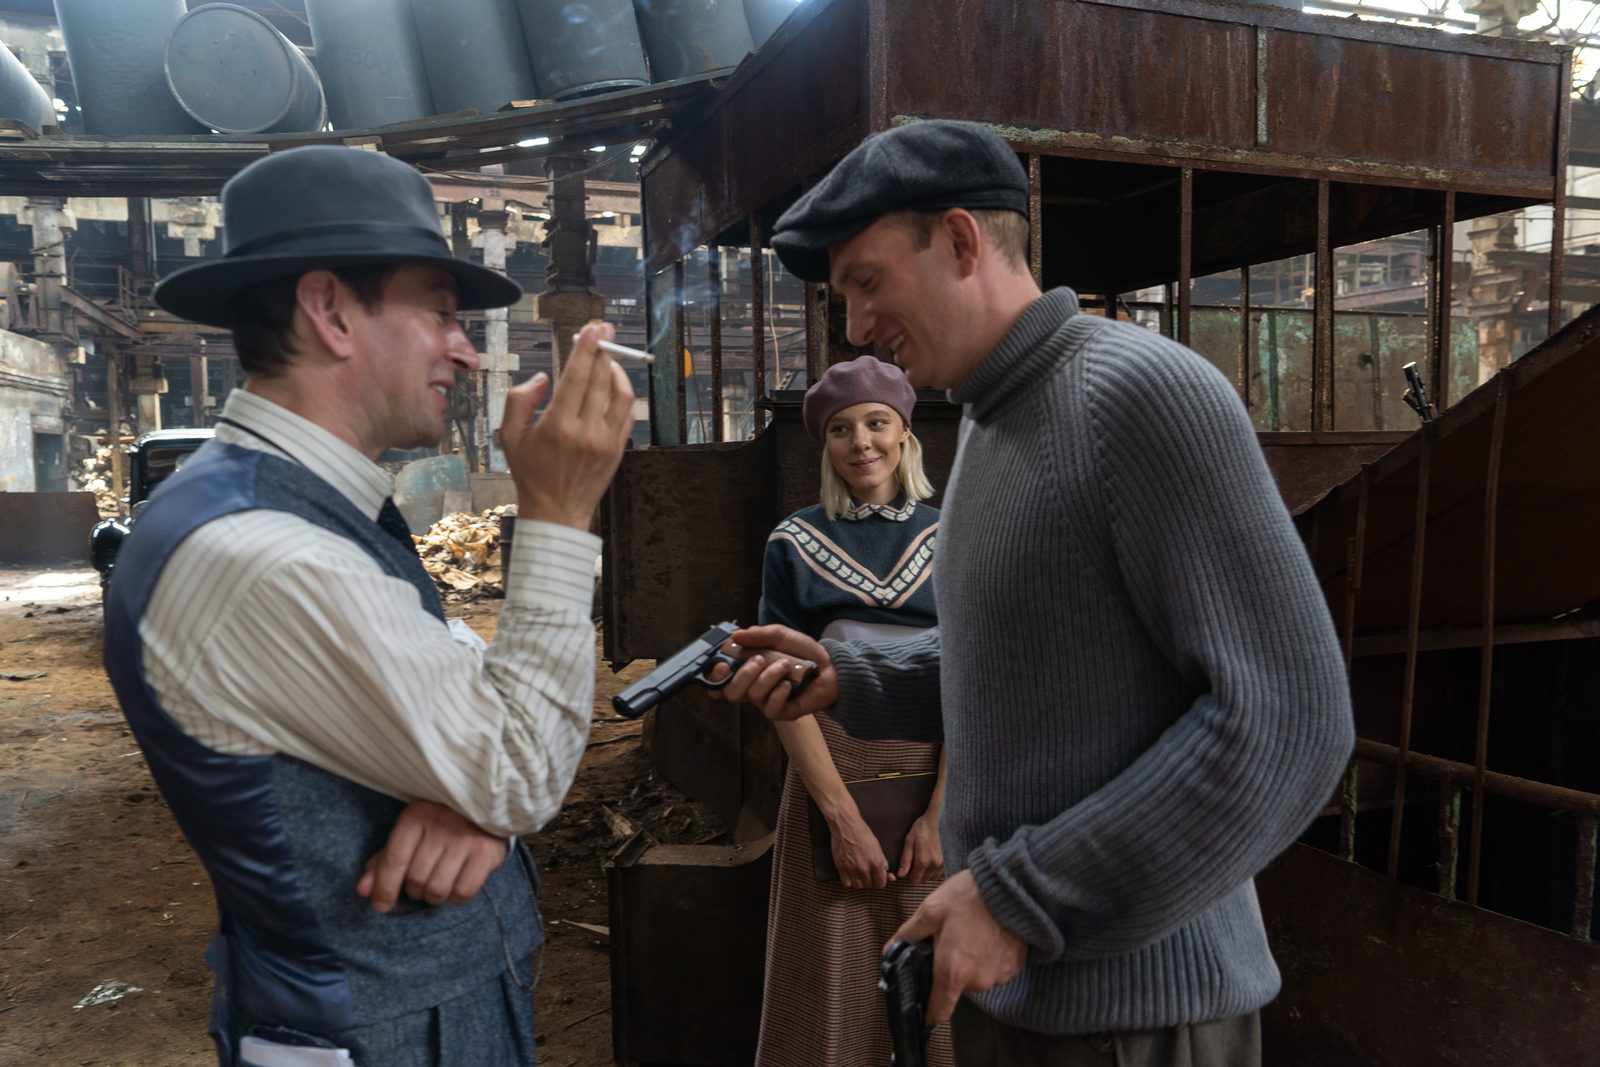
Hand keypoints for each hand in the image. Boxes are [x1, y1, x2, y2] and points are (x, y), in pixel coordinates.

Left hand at [356, 800, 509, 913]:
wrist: (487, 806)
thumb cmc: (441, 823)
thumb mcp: (410, 833)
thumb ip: (384, 861)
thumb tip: (363, 891)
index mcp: (416, 815)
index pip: (394, 860)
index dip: (385, 888)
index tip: (381, 906)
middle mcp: (441, 824)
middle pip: (416, 879)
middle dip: (415, 890)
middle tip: (421, 883)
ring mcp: (466, 838)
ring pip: (438, 890)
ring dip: (434, 896)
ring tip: (439, 884)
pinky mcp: (487, 852)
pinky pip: (463, 892)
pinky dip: (455, 897)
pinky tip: (456, 884)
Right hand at [500, 322, 634, 529]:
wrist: (556, 511)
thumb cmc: (530, 473)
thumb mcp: (509, 436)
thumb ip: (519, 400)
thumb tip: (544, 377)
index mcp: (557, 426)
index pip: (577, 377)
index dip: (586, 349)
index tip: (592, 329)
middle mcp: (585, 432)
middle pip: (601, 379)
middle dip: (604, 349)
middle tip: (605, 330)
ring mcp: (606, 441)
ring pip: (621, 394)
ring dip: (616, 370)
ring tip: (608, 358)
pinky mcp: (619, 449)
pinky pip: (627, 413)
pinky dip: (623, 394)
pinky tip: (614, 385)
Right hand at [706, 624, 837, 720]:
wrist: (830, 666)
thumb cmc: (803, 652)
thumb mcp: (780, 635)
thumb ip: (758, 635)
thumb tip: (736, 635)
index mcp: (746, 669)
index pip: (719, 679)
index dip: (714, 676)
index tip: (723, 664)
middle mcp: (752, 687)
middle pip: (729, 692)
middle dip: (742, 675)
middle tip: (759, 660)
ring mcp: (766, 701)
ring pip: (753, 695)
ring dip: (769, 676)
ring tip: (786, 664)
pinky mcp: (781, 712)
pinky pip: (770, 708)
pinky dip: (779, 693)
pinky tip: (789, 684)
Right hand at [830, 810, 893, 889]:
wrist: (846, 825)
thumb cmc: (863, 834)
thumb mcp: (878, 848)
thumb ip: (884, 864)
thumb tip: (892, 878)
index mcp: (876, 863)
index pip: (881, 883)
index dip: (880, 881)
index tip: (877, 878)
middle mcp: (864, 868)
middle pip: (869, 885)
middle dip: (870, 881)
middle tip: (868, 874)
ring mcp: (851, 868)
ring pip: (858, 886)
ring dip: (859, 882)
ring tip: (859, 874)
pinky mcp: (841, 867)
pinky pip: (846, 883)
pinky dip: (848, 881)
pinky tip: (850, 874)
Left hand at [890, 870, 1027, 1024]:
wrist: (1013, 885)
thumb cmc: (969, 896)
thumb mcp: (931, 910)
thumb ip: (908, 934)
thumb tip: (890, 950)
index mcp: (953, 972)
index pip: (938, 1013)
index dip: (927, 1013)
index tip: (922, 1007)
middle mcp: (978, 981)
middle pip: (956, 988)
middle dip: (950, 969)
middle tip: (949, 941)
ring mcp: (1000, 976)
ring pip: (976, 977)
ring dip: (971, 962)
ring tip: (971, 933)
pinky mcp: (1015, 967)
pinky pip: (995, 969)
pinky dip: (989, 957)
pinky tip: (988, 934)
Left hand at [896, 811, 942, 882]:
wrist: (939, 819)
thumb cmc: (923, 828)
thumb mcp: (909, 841)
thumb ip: (905, 860)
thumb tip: (901, 875)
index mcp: (923, 861)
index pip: (914, 880)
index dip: (909, 875)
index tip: (909, 867)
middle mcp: (934, 865)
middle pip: (923, 880)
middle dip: (918, 874)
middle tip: (916, 861)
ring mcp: (943, 863)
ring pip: (932, 877)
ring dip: (927, 872)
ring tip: (925, 859)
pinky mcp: (948, 860)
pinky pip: (940, 873)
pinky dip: (935, 870)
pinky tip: (932, 859)